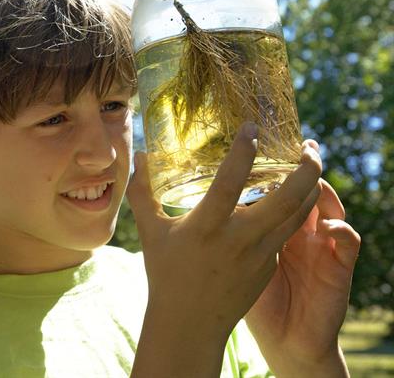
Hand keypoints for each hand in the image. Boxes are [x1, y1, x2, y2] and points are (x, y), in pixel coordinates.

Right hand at [128, 123, 321, 376]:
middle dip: (307, 168)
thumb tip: (138, 155)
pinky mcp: (269, 265)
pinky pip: (287, 230)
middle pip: (288, 198)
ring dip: (311, 186)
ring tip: (311, 162)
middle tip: (310, 145)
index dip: (244, 151)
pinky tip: (291, 194)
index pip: (231, 181)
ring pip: (299, 214)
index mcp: (206, 227)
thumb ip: (143, 192)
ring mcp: (259, 254)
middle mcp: (239, 239)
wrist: (190, 323)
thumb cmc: (166, 272)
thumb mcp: (150, 231)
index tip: (253, 126)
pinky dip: (295, 208)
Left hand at [245, 142, 360, 377]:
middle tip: (304, 147)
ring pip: (331, 210)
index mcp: (272, 227)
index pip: (275, 191)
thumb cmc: (250, 299)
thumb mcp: (235, 259)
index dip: (275, 170)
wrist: (281, 339)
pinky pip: (347, 244)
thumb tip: (194, 205)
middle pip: (306, 193)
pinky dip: (341, 232)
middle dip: (306, 170)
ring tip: (316, 176)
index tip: (266, 144)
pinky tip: (329, 227)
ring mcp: (320, 248)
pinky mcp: (338, 269)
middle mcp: (299, 232)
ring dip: (326, 193)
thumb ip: (224, 231)